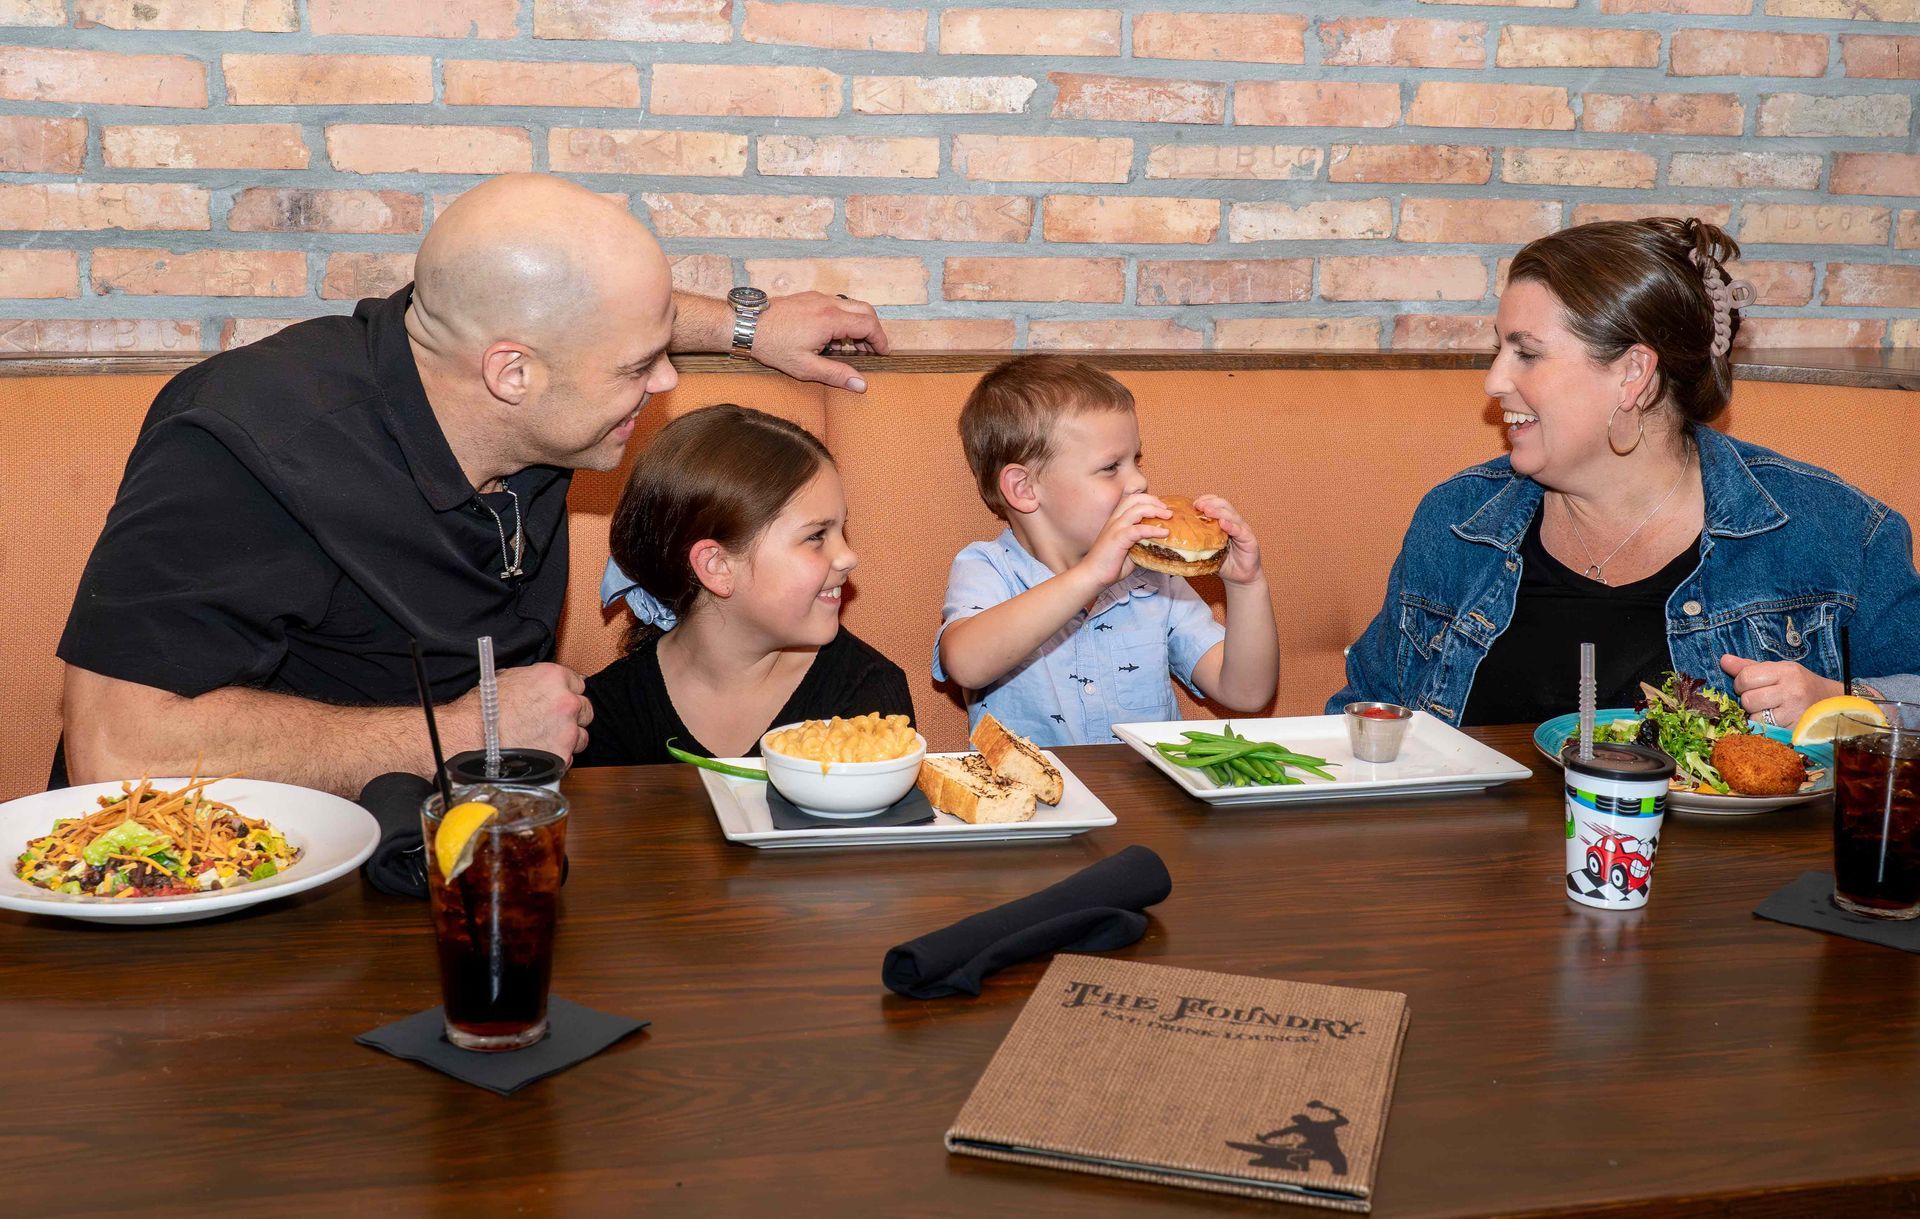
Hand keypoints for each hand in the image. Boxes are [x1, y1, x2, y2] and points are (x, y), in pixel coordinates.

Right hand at [460, 662, 592, 759]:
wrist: (469, 738)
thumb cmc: (482, 709)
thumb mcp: (508, 678)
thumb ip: (533, 680)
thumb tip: (538, 684)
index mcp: (553, 678)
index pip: (578, 683)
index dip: (567, 693)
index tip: (559, 701)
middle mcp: (566, 702)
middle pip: (585, 709)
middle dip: (572, 716)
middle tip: (552, 723)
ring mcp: (567, 731)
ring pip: (582, 735)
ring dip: (568, 738)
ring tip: (545, 741)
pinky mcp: (562, 756)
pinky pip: (569, 757)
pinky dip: (557, 757)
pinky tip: (540, 754)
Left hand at [749, 291, 889, 392]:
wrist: (747, 325)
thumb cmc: (773, 346)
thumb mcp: (806, 367)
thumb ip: (836, 374)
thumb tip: (861, 385)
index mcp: (830, 320)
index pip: (869, 324)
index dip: (880, 340)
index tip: (882, 353)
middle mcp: (828, 304)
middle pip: (866, 310)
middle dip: (873, 330)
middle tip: (871, 350)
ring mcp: (818, 298)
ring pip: (852, 305)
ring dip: (859, 324)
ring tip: (852, 346)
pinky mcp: (809, 297)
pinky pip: (837, 304)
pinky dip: (845, 318)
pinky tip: (834, 336)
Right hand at [1073, 493, 1169, 589]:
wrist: (1093, 576)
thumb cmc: (1110, 565)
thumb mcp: (1129, 550)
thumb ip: (1141, 543)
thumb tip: (1158, 543)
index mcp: (1116, 520)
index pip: (1132, 500)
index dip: (1148, 500)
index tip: (1161, 507)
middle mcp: (1115, 520)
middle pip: (1136, 499)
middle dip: (1154, 501)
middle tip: (1167, 510)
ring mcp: (1116, 528)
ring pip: (1138, 509)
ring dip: (1156, 510)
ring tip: (1169, 516)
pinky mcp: (1118, 538)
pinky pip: (1139, 529)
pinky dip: (1154, 530)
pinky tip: (1165, 533)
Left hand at [1194, 494, 1262, 585]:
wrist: (1239, 577)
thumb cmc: (1223, 562)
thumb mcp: (1207, 550)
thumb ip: (1197, 542)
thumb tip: (1176, 538)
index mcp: (1224, 521)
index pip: (1216, 504)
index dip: (1206, 500)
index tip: (1194, 503)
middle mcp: (1234, 522)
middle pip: (1224, 505)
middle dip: (1211, 503)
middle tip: (1199, 505)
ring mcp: (1243, 530)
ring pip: (1232, 515)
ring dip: (1219, 512)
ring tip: (1208, 511)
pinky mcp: (1250, 540)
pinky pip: (1240, 531)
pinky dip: (1232, 526)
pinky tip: (1223, 524)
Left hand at [1719, 654, 1840, 729]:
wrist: (1831, 704)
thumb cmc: (1798, 684)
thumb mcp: (1778, 670)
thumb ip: (1748, 667)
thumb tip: (1723, 660)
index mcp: (1786, 671)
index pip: (1745, 677)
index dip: (1741, 684)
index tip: (1749, 686)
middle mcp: (1792, 690)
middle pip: (1748, 699)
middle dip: (1748, 701)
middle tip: (1760, 699)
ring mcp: (1795, 712)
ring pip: (1754, 717)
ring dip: (1756, 715)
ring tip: (1769, 709)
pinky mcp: (1795, 729)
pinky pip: (1765, 730)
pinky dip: (1765, 726)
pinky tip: (1776, 720)